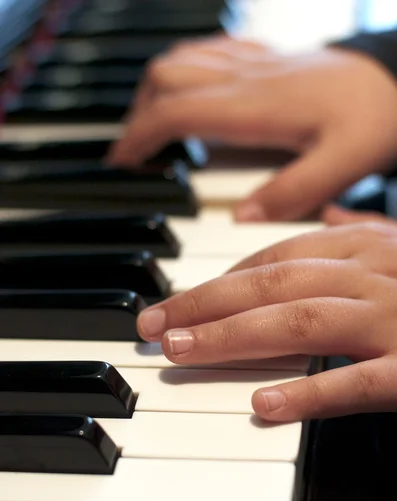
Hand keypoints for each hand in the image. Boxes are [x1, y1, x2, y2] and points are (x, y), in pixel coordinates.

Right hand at [108, 35, 396, 221]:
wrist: (396, 81)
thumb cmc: (372, 121)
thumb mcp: (344, 164)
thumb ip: (294, 191)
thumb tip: (241, 215)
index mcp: (255, 107)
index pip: (175, 112)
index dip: (139, 136)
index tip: (121, 163)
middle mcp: (245, 79)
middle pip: (165, 80)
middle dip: (136, 116)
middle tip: (132, 154)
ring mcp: (252, 64)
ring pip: (179, 61)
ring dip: (154, 93)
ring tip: (151, 130)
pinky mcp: (262, 60)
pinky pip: (207, 51)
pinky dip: (183, 72)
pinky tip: (187, 93)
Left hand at [137, 222, 396, 421]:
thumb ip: (365, 232)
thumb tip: (329, 216)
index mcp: (365, 247)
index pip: (276, 259)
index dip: (219, 281)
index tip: (178, 304)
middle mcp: (371, 275)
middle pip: (272, 284)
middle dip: (206, 304)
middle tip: (156, 326)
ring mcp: (392, 319)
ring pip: (300, 322)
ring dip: (232, 336)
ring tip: (182, 351)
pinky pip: (357, 383)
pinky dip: (308, 393)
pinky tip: (263, 405)